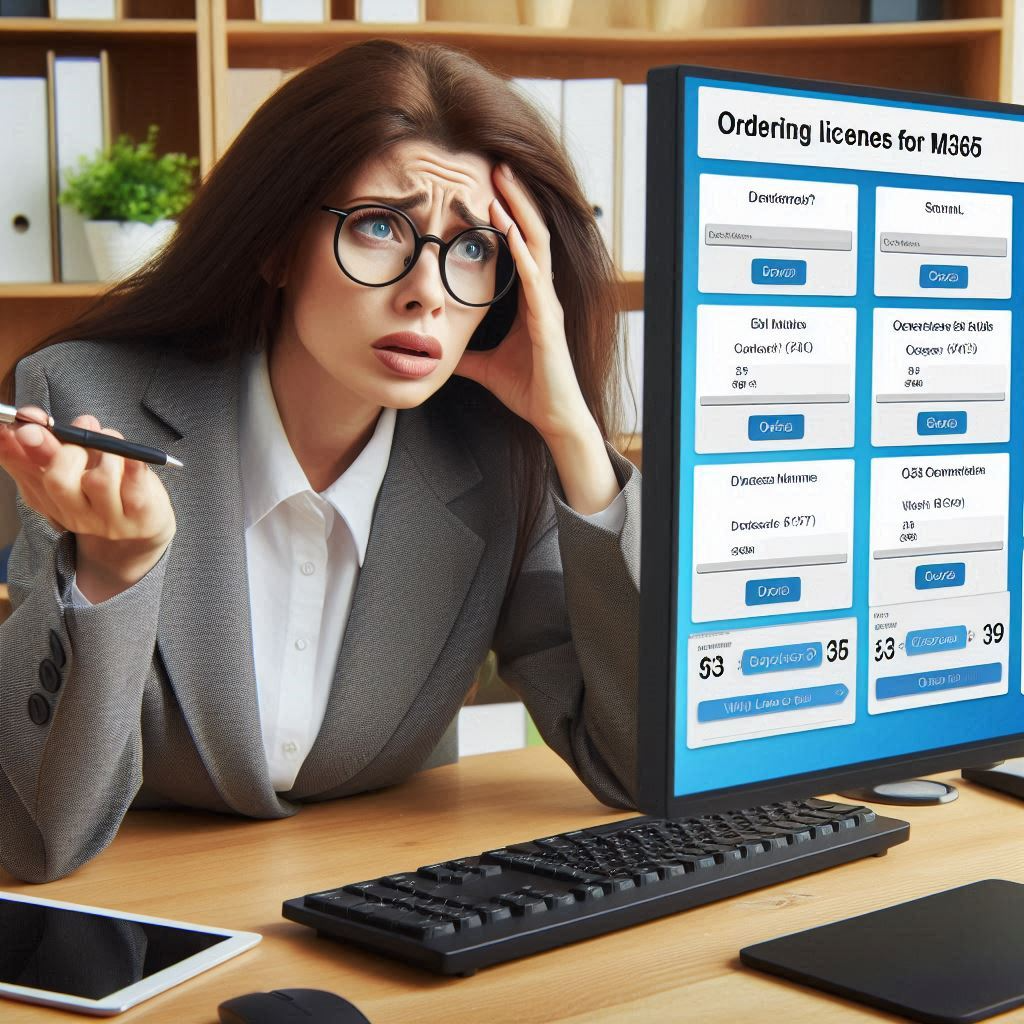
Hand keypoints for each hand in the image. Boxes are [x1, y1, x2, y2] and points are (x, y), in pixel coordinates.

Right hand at [0, 407, 175, 601]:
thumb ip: (49, 446)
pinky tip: (135, 457)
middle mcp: (73, 513)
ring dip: (110, 453)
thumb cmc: (105, 488)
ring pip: (100, 480)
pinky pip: (135, 486)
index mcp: (48, 497)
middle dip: (72, 450)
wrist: (142, 525)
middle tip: (85, 442)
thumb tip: (28, 421)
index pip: (22, 467)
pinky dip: (135, 466)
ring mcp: (107, 519)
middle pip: (58, 480)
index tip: (21, 425)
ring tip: (116, 452)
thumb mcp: (72, 467)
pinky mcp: (139, 515)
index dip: (14, 444)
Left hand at [454, 162, 594, 443]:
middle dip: (514, 198)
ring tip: (502, 182)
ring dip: (519, 212)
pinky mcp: (548, 323)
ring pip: (536, 246)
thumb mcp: (486, 366)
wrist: (553, 417)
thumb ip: (466, 353)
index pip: (520, 244)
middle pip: (531, 232)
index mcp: (531, 299)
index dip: (507, 213)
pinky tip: (509, 231)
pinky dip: (522, 254)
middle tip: (496, 163)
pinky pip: (536, 280)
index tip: (486, 184)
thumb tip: (439, 350)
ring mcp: (549, 306)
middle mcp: (544, 295)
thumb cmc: (529, 389)